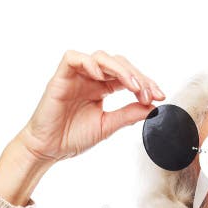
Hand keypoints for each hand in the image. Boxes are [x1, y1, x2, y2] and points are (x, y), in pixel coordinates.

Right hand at [16, 49, 164, 163]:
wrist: (48, 150)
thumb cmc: (73, 137)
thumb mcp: (108, 126)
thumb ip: (129, 114)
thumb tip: (154, 107)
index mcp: (102, 88)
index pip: (128, 76)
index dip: (145, 83)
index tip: (160, 96)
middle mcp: (90, 78)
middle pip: (118, 63)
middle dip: (138, 76)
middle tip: (149, 93)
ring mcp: (76, 76)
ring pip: (100, 57)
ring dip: (120, 69)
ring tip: (133, 87)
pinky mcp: (60, 77)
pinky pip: (72, 58)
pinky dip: (88, 62)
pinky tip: (100, 77)